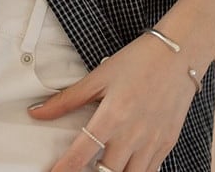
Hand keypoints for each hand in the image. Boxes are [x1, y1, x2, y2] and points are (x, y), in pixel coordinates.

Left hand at [28, 32, 200, 171]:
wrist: (178, 55)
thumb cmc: (137, 61)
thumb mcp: (99, 76)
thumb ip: (67, 99)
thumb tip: (36, 112)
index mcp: (111, 115)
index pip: (81, 154)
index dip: (64, 170)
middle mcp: (132, 135)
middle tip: (80, 168)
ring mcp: (152, 143)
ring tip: (101, 167)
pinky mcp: (167, 144)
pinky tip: (125, 165)